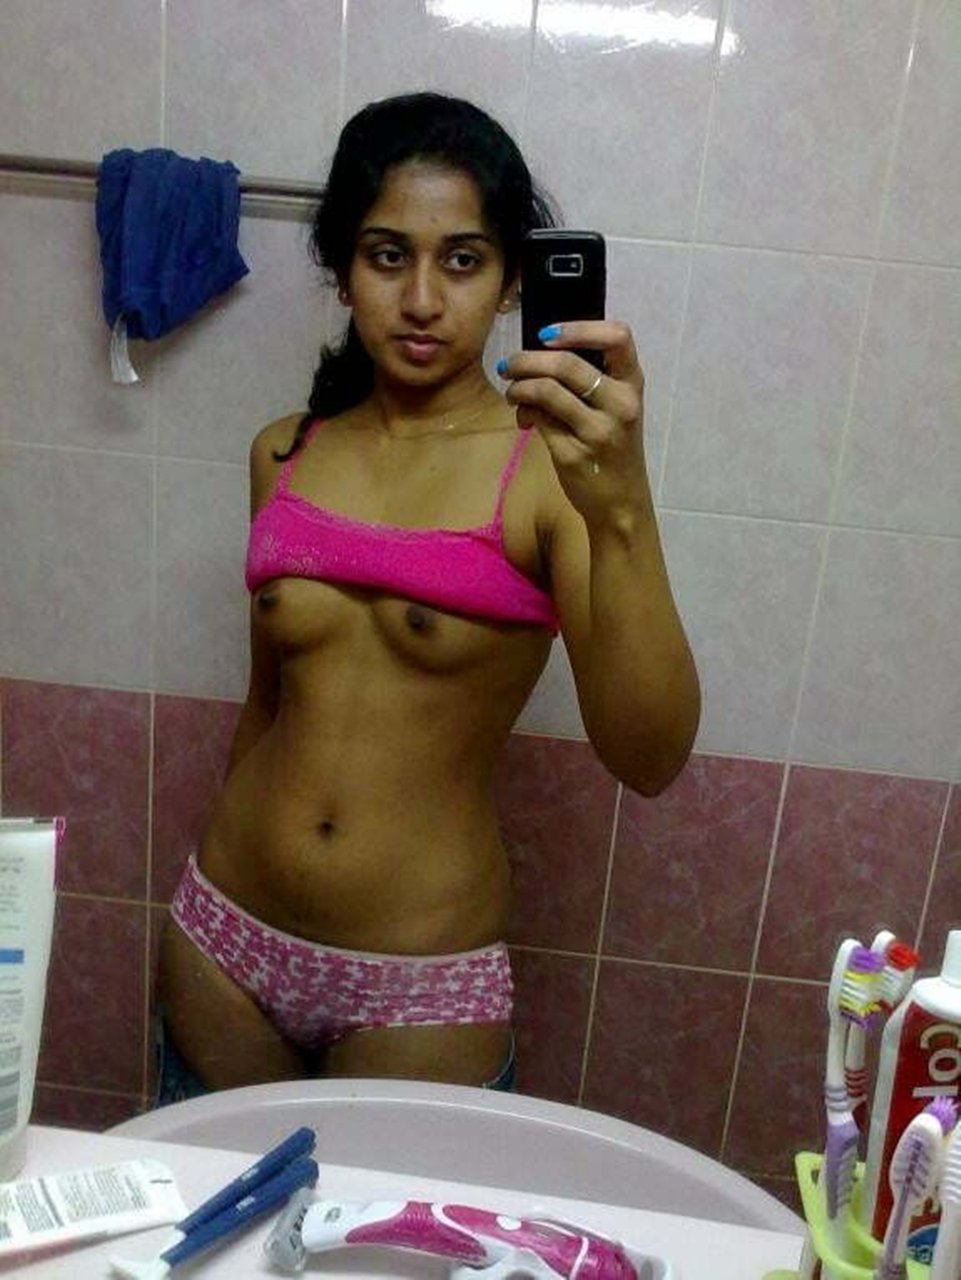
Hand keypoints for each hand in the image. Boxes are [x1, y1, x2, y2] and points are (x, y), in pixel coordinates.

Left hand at [497, 320, 646, 520]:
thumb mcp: (617, 409)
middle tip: (508, 364)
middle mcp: (620, 404)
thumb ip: (593, 379)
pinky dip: (524, 411)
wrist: (621, 502)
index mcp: (632, 385)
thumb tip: (541, 351)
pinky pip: (539, 418)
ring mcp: (597, 431)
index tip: (547, 334)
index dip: (579, 328)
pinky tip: (524, 417)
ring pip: (546, 390)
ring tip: (512, 392)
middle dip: (527, 359)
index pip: (618, 337)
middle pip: (566, 364)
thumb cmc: (614, 448)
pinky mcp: (573, 453)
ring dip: (519, 386)